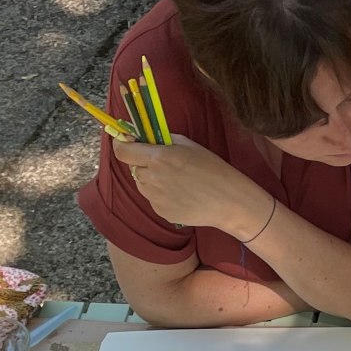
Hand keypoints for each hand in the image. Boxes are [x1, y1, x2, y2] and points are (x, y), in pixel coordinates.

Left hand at [115, 134, 267, 235]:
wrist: (230, 202)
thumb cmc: (214, 169)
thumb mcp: (189, 145)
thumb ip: (163, 140)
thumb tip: (146, 137)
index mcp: (158, 158)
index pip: (122, 151)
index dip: (120, 144)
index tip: (124, 142)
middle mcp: (152, 178)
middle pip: (133, 168)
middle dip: (142, 163)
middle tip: (164, 163)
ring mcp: (155, 198)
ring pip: (143, 185)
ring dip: (151, 179)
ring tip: (176, 181)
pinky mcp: (162, 212)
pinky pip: (154, 199)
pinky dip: (162, 195)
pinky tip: (181, 194)